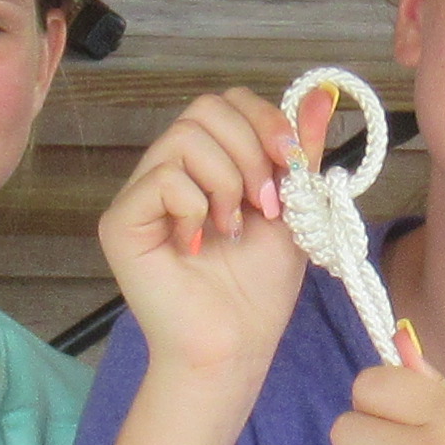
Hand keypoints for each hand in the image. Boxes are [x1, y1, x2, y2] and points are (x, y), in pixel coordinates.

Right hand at [103, 87, 329, 389]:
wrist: (235, 346)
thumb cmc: (258, 289)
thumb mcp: (294, 209)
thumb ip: (300, 154)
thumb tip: (322, 98)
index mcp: (208, 164)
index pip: (226, 103)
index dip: (263, 120)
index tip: (291, 163)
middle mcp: (170, 170)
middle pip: (204, 108)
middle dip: (250, 149)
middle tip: (266, 204)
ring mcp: (142, 194)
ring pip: (184, 137)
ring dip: (227, 181)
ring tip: (233, 227)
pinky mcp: (121, 222)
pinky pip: (162, 178)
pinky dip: (194, 206)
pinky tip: (199, 243)